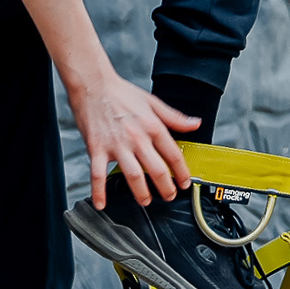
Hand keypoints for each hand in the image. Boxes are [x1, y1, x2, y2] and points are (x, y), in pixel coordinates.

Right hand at [66, 70, 197, 208]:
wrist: (93, 85)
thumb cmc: (122, 93)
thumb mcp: (153, 102)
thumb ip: (175, 117)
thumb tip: (196, 123)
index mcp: (153, 126)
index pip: (174, 154)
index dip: (182, 172)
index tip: (185, 183)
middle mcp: (137, 138)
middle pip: (157, 169)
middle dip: (166, 188)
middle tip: (169, 196)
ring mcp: (116, 145)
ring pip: (133, 176)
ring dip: (141, 193)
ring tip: (146, 201)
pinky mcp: (97, 148)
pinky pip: (98, 174)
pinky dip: (99, 191)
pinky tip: (101, 203)